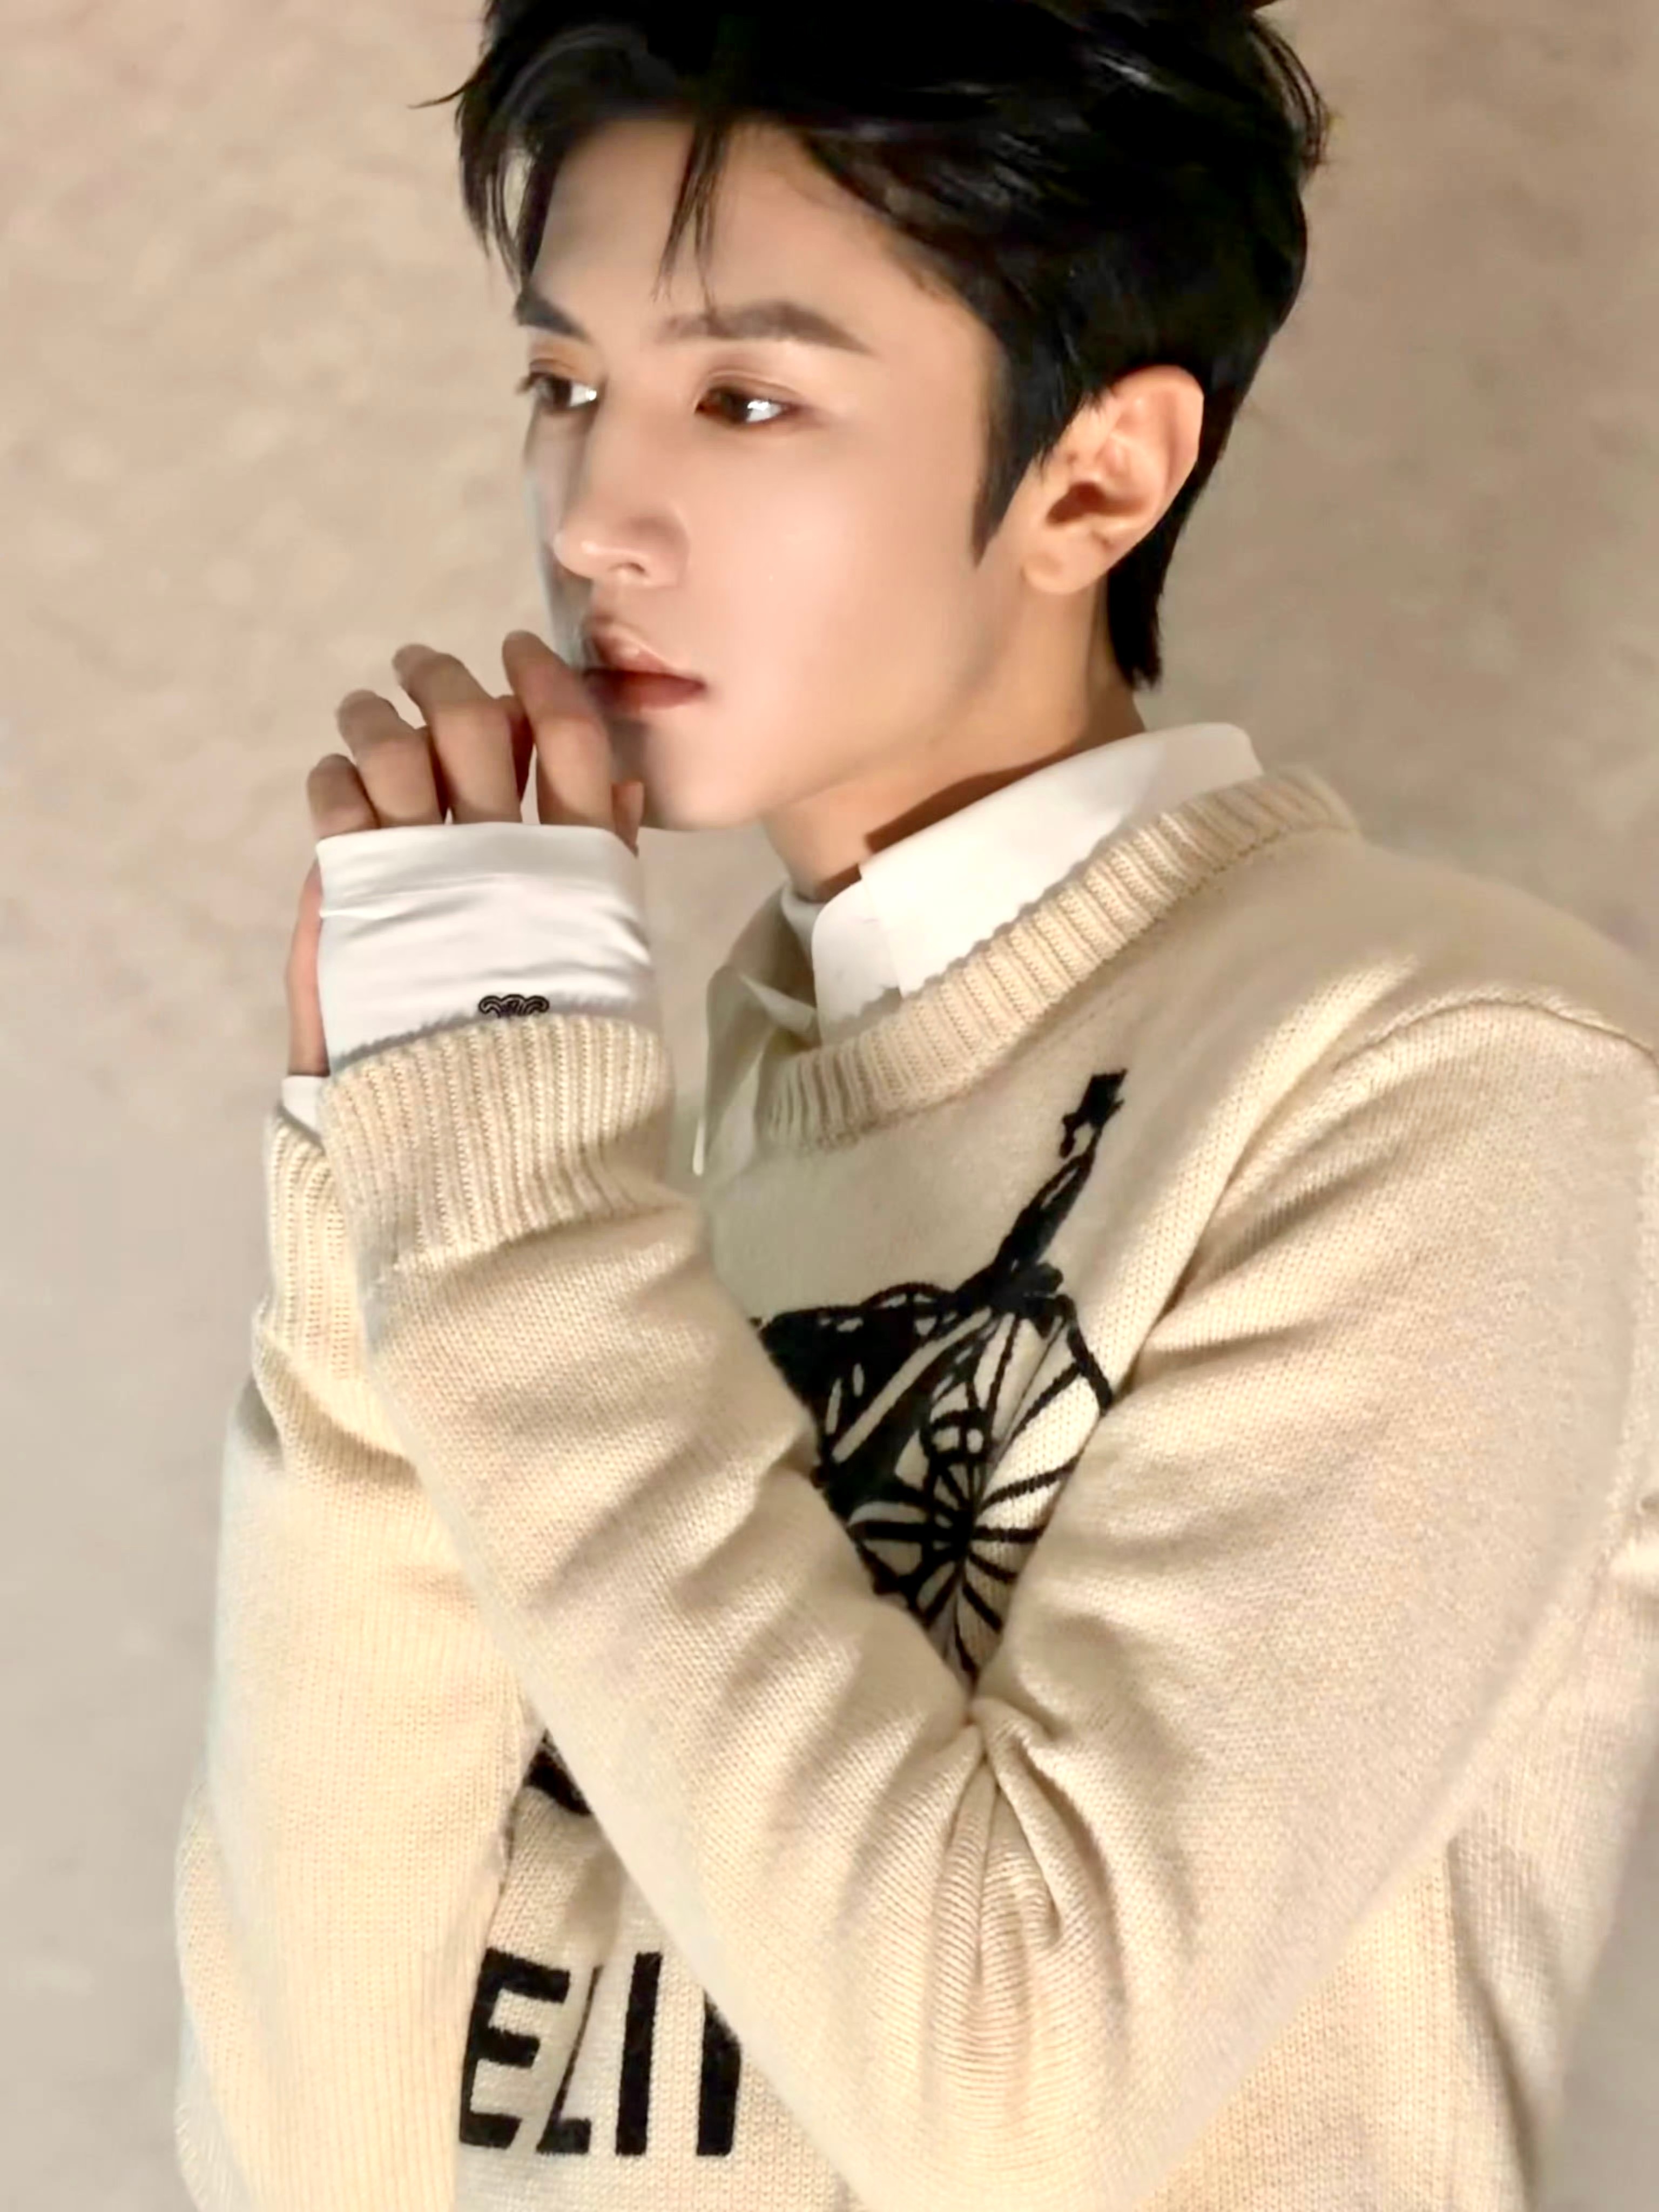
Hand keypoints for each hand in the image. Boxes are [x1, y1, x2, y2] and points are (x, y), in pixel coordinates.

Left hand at [284, 632, 645, 1078]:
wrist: (484, 1145)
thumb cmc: (560, 1063)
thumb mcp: (611, 958)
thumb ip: (610, 867)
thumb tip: (622, 774)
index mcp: (584, 875)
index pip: (575, 746)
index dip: (547, 685)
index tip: (521, 651)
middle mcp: (506, 862)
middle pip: (476, 730)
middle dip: (445, 681)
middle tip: (424, 667)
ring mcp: (428, 878)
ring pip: (395, 751)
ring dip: (376, 716)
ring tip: (367, 713)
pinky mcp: (361, 905)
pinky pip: (340, 805)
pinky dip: (336, 776)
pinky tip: (339, 781)